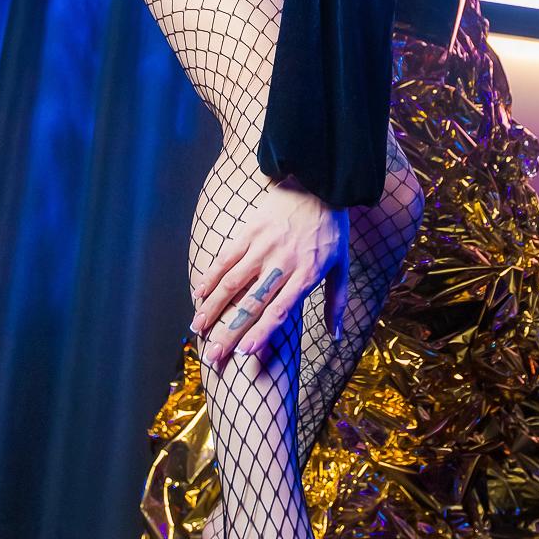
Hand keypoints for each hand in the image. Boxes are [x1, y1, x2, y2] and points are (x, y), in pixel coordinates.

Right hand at [189, 178, 349, 372]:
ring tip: (197, 328)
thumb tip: (336, 336)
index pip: (280, 310)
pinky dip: (210, 277)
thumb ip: (335, 303)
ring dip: (212, 307)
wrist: (318, 183)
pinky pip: (226, 258)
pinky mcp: (250, 231)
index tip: (244, 353)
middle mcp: (282, 263)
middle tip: (213, 354)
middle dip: (229, 331)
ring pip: (231, 282)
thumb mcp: (340, 266)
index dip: (261, 332)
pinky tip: (199, 294)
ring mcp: (263, 246)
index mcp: (306, 275)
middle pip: (251, 303)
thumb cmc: (331, 230)